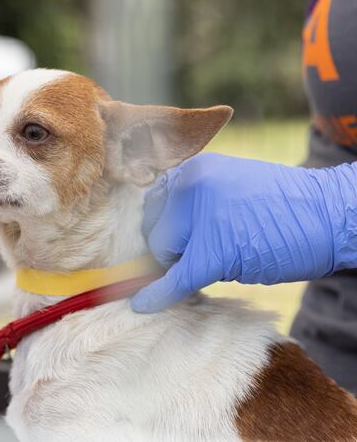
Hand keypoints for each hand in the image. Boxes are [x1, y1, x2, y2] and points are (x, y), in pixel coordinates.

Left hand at [130, 153, 356, 312]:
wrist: (331, 215)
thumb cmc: (285, 205)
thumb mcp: (231, 184)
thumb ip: (195, 199)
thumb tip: (158, 229)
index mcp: (194, 168)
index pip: (153, 202)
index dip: (162, 225)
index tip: (173, 238)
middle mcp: (191, 186)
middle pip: (154, 230)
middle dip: (171, 248)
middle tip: (202, 253)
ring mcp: (202, 218)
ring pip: (164, 254)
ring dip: (183, 264)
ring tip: (226, 257)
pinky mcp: (215, 252)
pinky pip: (175, 279)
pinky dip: (157, 294)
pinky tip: (141, 304)